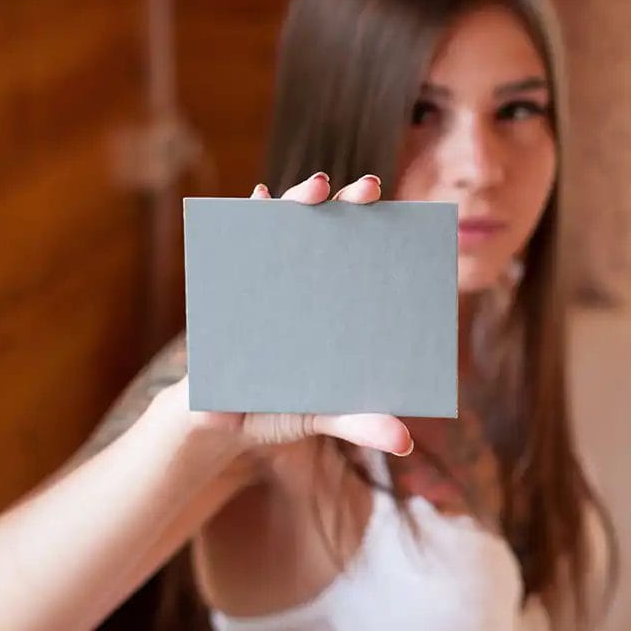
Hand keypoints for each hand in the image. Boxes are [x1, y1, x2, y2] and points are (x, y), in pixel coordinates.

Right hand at [164, 172, 413, 457]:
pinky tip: (260, 198)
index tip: (409, 218)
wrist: (222, 419)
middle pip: (336, 228)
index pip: (369, 259)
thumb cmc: (282, 409)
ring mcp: (271, 271)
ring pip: (291, 222)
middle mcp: (308, 279)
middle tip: (371, 189)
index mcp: (337, 304)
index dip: (389, 234)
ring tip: (317, 188)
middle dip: (353, 201)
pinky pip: (242, 235)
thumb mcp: (324, 417)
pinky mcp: (233, 274)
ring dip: (302, 197)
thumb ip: (361, 424)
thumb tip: (404, 442)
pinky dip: (251, 213)